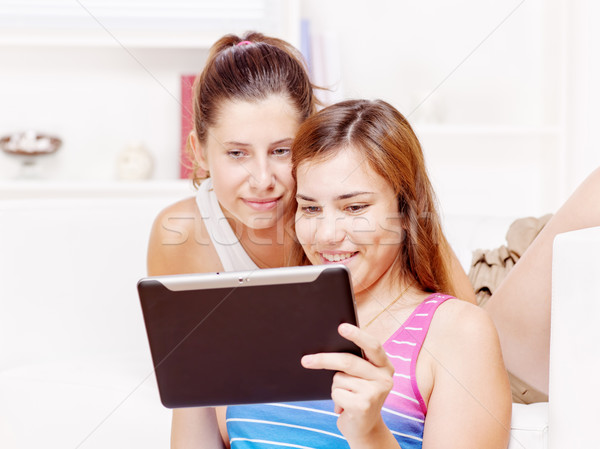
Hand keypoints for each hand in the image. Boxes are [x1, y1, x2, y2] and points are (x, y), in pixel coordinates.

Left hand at [301, 323, 394, 443]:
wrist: (364, 428)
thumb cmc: (357, 396)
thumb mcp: (360, 377)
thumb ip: (353, 362)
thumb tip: (324, 346)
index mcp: (384, 365)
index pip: (372, 345)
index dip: (357, 335)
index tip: (341, 327)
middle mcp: (384, 377)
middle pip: (348, 361)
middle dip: (324, 360)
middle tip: (306, 360)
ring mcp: (376, 392)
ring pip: (339, 378)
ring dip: (334, 387)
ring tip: (345, 396)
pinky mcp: (364, 405)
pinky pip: (337, 393)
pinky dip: (335, 399)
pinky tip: (344, 407)